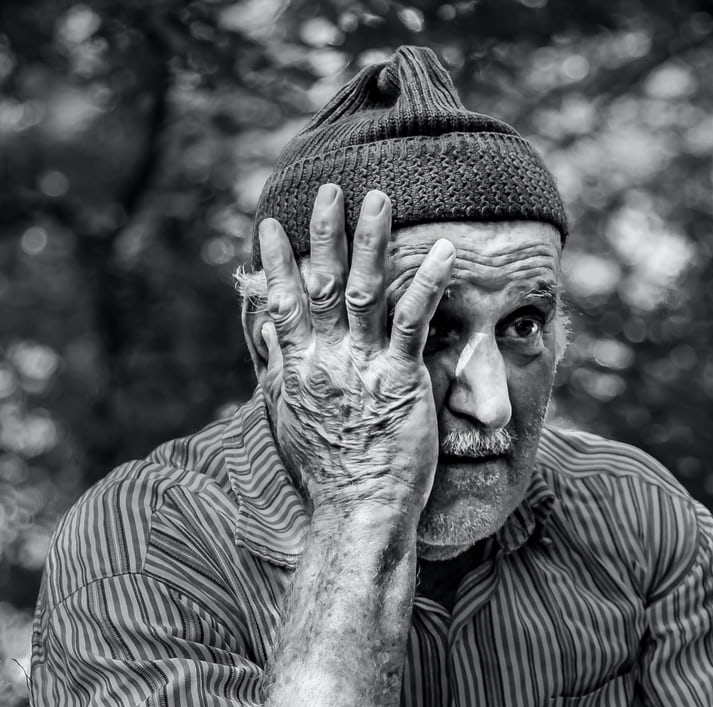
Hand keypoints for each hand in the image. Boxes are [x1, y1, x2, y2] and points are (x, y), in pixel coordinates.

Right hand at [258, 185, 454, 518]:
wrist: (358, 512)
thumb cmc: (329, 472)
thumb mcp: (289, 417)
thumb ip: (278, 367)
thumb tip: (266, 327)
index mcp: (298, 370)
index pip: (283, 304)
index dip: (277, 262)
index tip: (271, 224)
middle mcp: (325, 362)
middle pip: (324, 285)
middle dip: (326, 233)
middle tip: (330, 188)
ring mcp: (362, 368)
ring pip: (366, 291)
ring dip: (373, 241)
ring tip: (381, 198)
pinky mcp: (400, 380)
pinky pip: (414, 322)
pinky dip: (428, 282)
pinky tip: (445, 250)